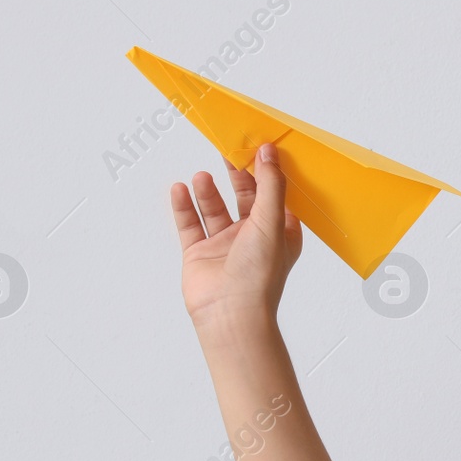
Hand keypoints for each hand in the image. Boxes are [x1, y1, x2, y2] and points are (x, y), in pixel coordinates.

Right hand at [171, 141, 303, 334]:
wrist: (230, 314)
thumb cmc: (259, 276)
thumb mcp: (272, 222)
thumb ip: (270, 185)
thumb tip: (269, 152)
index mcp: (280, 233)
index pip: (275, 195)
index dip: (268, 173)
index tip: (259, 146)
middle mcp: (254, 239)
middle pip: (245, 197)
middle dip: (237, 174)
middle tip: (226, 149)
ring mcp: (225, 246)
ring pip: (215, 209)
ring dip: (209, 191)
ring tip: (203, 176)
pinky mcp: (200, 254)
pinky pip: (190, 224)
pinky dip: (185, 206)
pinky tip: (180, 189)